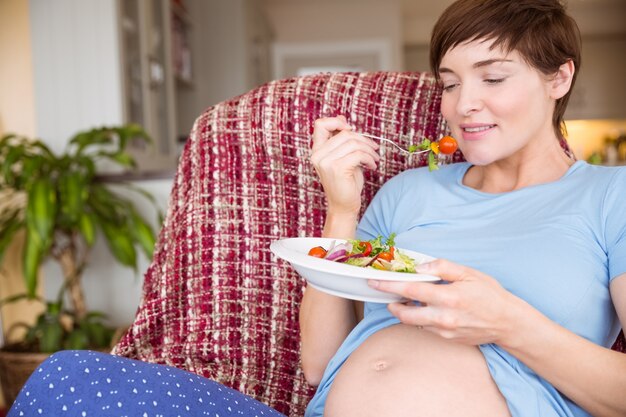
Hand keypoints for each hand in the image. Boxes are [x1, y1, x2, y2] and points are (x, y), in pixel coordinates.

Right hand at [310, 116, 379, 215]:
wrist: (344, 205)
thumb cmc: (345, 182)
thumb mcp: (343, 157)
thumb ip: (340, 139)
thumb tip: (341, 118)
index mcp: (317, 150)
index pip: (320, 124)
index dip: (337, 122)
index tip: (351, 129)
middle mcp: (318, 155)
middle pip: (344, 133)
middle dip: (364, 139)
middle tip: (374, 149)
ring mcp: (326, 161)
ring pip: (353, 142)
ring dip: (369, 150)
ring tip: (375, 158)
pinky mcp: (337, 168)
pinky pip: (358, 154)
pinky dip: (370, 159)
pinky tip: (372, 166)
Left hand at [369, 259, 524, 345]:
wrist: (508, 322)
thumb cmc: (489, 294)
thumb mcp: (469, 273)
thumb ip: (443, 267)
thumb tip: (420, 267)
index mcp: (449, 297)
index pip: (411, 290)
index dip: (389, 285)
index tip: (374, 281)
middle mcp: (444, 317)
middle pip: (405, 313)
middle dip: (391, 303)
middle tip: (386, 294)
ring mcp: (445, 330)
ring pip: (414, 322)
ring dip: (405, 311)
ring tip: (405, 300)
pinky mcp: (447, 338)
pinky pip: (426, 327)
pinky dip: (420, 318)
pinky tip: (425, 308)